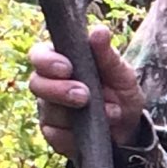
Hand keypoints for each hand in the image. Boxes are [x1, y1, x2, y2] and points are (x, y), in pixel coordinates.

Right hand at [27, 26, 143, 156]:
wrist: (130, 128)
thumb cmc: (121, 92)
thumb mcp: (122, 73)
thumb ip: (108, 55)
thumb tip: (99, 31)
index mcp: (61, 61)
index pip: (39, 55)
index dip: (47, 61)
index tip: (67, 68)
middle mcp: (49, 84)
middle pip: (36, 84)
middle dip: (59, 90)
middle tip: (84, 95)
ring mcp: (49, 110)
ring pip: (48, 111)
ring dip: (77, 115)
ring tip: (109, 113)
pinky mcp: (54, 135)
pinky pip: (56, 136)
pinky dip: (78, 134)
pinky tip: (95, 131)